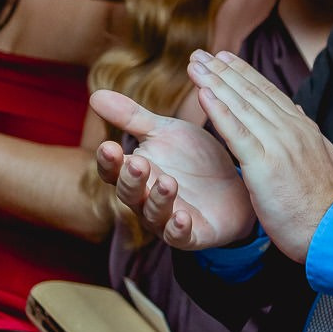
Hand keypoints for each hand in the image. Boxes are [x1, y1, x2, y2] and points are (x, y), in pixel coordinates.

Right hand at [90, 90, 254, 250]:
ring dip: (158, 199)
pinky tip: (183, 217)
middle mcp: (145, 199)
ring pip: (154, 213)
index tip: (109, 145)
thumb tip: (95, 94)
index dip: (109, 161)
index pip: (113, 169)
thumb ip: (133, 117)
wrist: (237, 186)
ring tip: (168, 182)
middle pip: (129, 192)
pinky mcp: (192, 235)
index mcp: (137, 173)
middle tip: (139, 163)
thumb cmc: (194, 158)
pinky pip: (180, 237)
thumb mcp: (166, 132)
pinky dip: (178, 228)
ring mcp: (167, 219)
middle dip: (132, 179)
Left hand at [188, 49, 332, 260]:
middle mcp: (292, 131)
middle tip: (201, 53)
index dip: (244, 74)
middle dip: (224, 71)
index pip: (269, 94)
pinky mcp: (265, 165)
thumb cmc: (325, 204)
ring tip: (194, 65)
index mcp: (304, 130)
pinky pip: (236, 132)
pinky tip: (203, 94)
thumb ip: (306, 134)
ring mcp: (279, 145)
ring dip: (215, 82)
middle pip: (252, 93)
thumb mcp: (322, 159)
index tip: (225, 59)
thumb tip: (296, 111)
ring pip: (242, 106)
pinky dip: (219, 110)